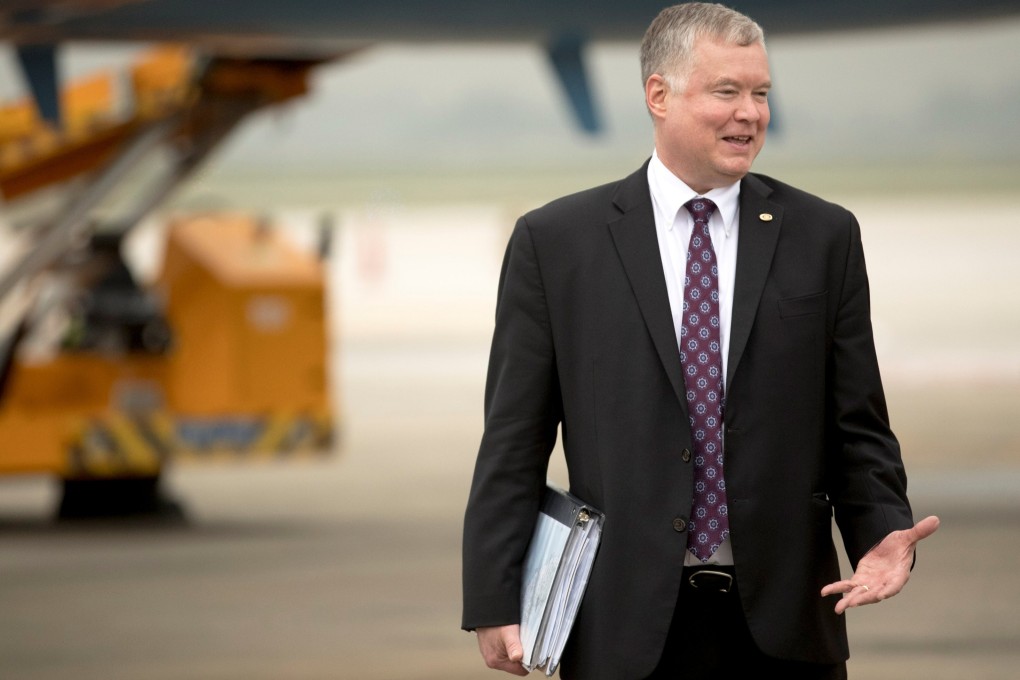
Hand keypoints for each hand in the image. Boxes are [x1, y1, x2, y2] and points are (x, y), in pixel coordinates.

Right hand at [475, 624, 528, 675]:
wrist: (485, 611)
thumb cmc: (495, 621)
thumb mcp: (508, 632)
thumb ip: (513, 646)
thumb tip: (517, 657)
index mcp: (496, 661)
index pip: (520, 670)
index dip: (528, 662)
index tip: (531, 651)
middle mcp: (492, 661)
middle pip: (516, 665)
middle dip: (522, 655)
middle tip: (522, 641)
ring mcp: (491, 655)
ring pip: (511, 658)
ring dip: (516, 650)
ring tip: (515, 638)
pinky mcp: (491, 650)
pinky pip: (506, 652)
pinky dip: (510, 646)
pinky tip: (510, 637)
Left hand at [821, 515, 939, 614]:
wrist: (890, 550)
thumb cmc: (901, 545)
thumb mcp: (908, 536)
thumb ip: (919, 531)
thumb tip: (936, 519)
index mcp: (898, 575)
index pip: (894, 585)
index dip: (888, 590)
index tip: (882, 595)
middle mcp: (884, 582)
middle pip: (874, 592)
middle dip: (864, 598)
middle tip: (852, 604)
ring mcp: (871, 583)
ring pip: (860, 593)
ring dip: (849, 600)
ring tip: (838, 608)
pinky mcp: (860, 579)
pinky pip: (847, 586)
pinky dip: (837, 588)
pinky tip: (824, 592)